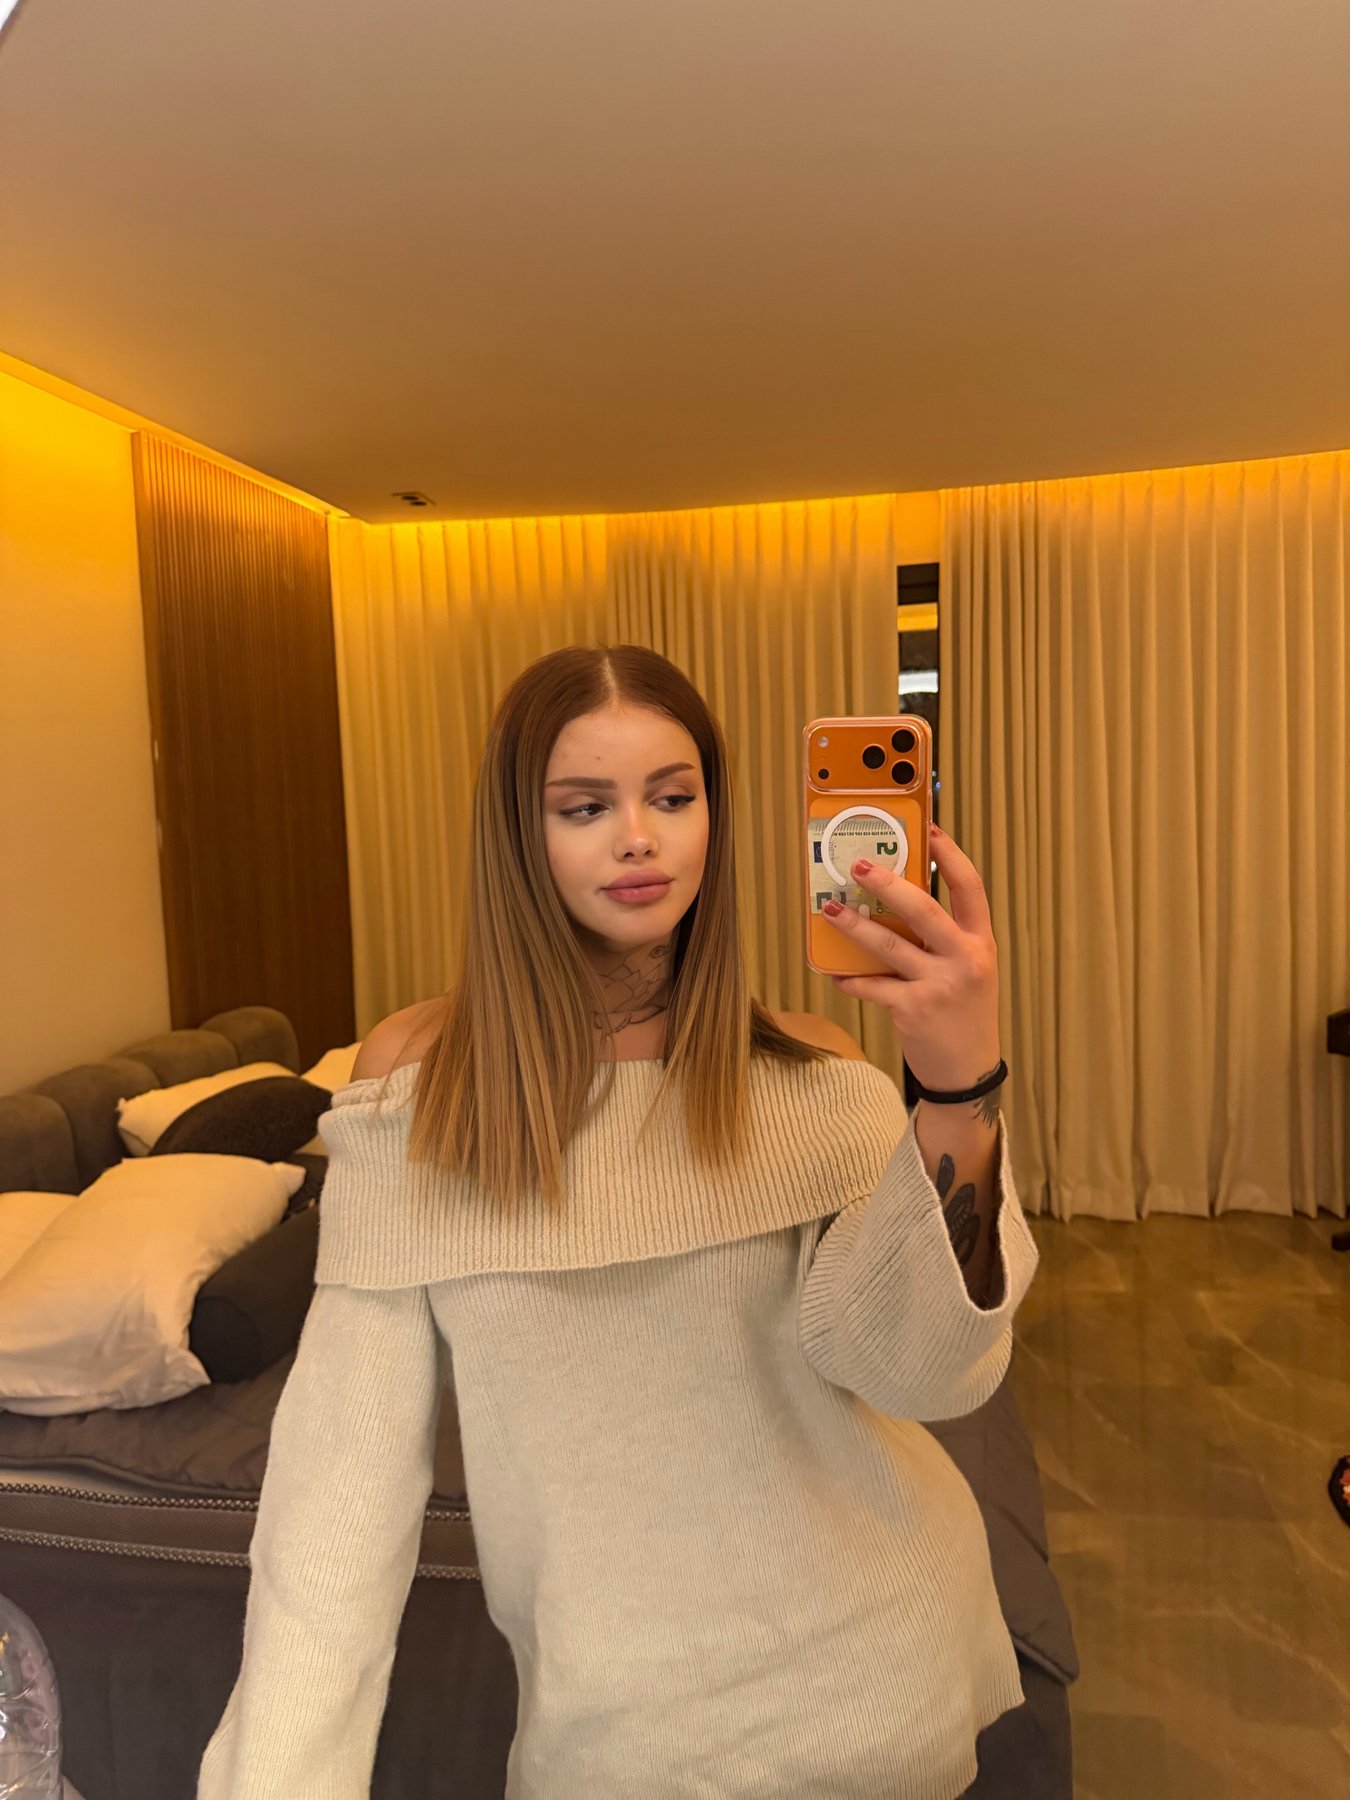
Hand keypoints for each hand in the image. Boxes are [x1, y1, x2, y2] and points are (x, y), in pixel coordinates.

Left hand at [821, 824, 1001, 1092]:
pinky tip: (835, 973)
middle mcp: (964, 959)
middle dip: (889, 884)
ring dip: (853, 926)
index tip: (929, 830)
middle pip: (924, 909)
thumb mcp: (968, 969)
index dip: (950, 855)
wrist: (968, 1070)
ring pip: (888, 945)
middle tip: (860, 866)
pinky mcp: (913, 1010)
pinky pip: (872, 986)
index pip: (970, 888)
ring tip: (830, 910)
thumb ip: (943, 939)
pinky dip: (850, 979)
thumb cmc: (963, 1011)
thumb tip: (897, 902)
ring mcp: (938, 985)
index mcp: (980, 942)